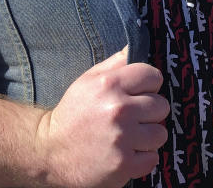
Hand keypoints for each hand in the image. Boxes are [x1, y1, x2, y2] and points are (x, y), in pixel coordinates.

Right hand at [36, 47, 168, 187]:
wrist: (51, 151)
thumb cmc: (73, 114)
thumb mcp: (87, 81)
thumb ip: (114, 64)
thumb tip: (133, 48)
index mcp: (109, 84)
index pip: (153, 76)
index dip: (148, 85)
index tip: (139, 93)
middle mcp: (118, 109)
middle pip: (161, 105)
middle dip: (149, 111)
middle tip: (131, 117)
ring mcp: (123, 139)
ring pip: (160, 133)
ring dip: (147, 136)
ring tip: (129, 137)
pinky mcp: (124, 165)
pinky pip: (152, 157)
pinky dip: (141, 157)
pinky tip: (125, 153)